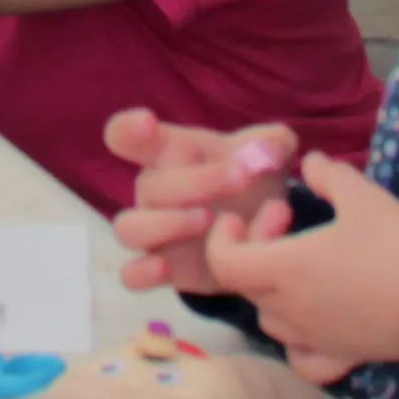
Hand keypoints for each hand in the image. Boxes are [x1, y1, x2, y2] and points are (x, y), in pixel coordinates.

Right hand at [106, 114, 309, 290]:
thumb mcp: (270, 153)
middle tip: (240, 178)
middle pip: (148, 184)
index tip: (147, 124)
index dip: (129, 129)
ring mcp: (155, 232)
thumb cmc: (253, 176)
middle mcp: (153, 191)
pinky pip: (132, 275)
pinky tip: (165, 268)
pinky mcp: (166, 269)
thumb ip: (271, 144)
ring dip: (167, 224)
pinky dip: (142, 272)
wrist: (265, 225)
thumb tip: (267, 152)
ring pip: (129, 229)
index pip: (127, 135)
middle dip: (195, 181)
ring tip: (208, 219)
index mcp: (168, 152)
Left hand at [185, 153, 398, 388]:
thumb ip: (329, 174)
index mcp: (285, 270)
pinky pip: (302, 359)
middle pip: (245, 283)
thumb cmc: (398, 247)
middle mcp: (291, 310)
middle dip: (257, 246)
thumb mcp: (363, 196)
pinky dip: (297, 342)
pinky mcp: (341, 357)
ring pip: (269, 319)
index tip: (256, 214)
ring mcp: (314, 338)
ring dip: (272, 288)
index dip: (225, 236)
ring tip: (303, 263)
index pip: (224, 263)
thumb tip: (310, 162)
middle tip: (290, 220)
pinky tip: (315, 320)